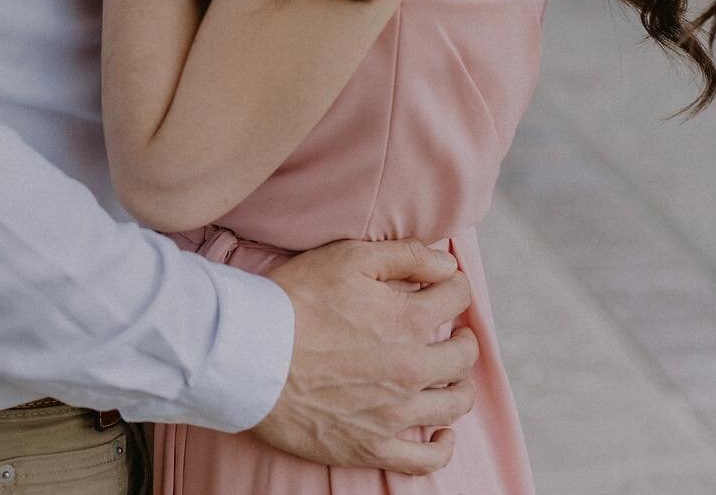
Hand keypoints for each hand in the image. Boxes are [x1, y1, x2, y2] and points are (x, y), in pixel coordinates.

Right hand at [255, 238, 478, 474]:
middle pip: (463, 355)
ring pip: (455, 404)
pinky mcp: (373, 446)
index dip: (455, 286)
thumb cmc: (296, 301)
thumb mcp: (349, 258)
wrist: (252, 357)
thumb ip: (405, 256)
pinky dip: (443, 446)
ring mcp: (395, 414)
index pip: (457, 298)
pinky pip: (426, 459)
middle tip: (451, 330)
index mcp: (407, 319)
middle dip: (463, 336)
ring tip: (448, 374)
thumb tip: (448, 263)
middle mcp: (411, 369)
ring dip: (460, 384)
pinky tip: (442, 432)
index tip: (446, 286)